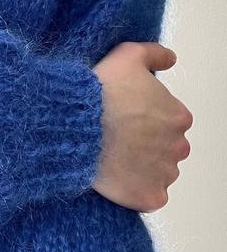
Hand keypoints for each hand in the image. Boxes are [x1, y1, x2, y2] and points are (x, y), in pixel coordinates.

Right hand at [91, 42, 192, 212]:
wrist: (74, 124)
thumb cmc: (100, 90)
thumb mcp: (126, 56)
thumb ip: (154, 54)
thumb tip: (170, 60)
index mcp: (177, 116)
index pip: (169, 119)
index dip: (144, 116)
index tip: (122, 114)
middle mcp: (178, 146)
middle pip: (166, 146)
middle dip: (146, 142)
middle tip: (116, 136)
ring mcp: (164, 174)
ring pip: (158, 171)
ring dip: (142, 166)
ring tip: (112, 156)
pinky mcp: (148, 197)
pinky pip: (149, 196)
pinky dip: (137, 190)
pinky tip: (116, 177)